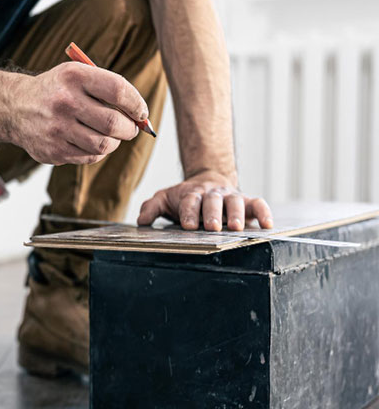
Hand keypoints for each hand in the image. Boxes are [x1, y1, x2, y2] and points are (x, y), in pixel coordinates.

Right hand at [10, 62, 148, 165]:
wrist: (15, 108)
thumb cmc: (56, 90)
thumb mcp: (76, 75)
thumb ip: (107, 88)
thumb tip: (140, 116)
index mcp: (74, 76)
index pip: (118, 90)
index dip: (137, 104)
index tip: (141, 112)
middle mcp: (64, 102)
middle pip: (113, 122)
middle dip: (130, 128)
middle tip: (131, 128)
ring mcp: (57, 129)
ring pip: (104, 144)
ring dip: (115, 142)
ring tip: (112, 136)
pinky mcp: (53, 150)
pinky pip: (90, 157)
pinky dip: (98, 152)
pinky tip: (92, 142)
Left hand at [137, 170, 272, 230]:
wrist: (208, 180)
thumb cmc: (185, 197)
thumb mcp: (165, 199)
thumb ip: (152, 207)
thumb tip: (141, 220)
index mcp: (192, 194)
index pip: (190, 202)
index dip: (188, 212)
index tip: (187, 225)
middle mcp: (212, 194)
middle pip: (213, 201)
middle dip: (213, 214)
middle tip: (212, 227)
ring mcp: (231, 197)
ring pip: (235, 202)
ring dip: (236, 215)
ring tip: (236, 228)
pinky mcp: (247, 201)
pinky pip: (258, 204)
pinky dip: (264, 212)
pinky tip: (267, 225)